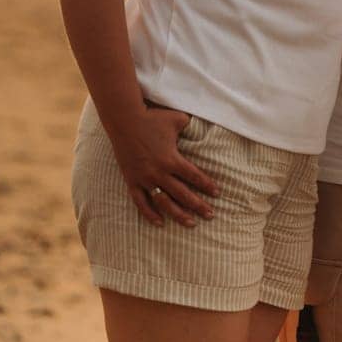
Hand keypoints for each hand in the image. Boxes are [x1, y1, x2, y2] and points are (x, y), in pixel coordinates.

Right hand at [106, 103, 218, 226]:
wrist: (124, 120)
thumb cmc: (153, 118)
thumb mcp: (177, 119)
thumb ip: (191, 125)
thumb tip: (203, 126)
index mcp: (172, 159)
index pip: (194, 176)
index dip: (207, 186)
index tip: (217, 194)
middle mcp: (159, 172)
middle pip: (183, 194)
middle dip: (198, 205)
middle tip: (211, 215)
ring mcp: (144, 179)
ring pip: (164, 203)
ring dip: (178, 214)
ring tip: (191, 223)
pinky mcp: (131, 181)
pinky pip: (141, 202)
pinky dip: (150, 214)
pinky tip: (160, 223)